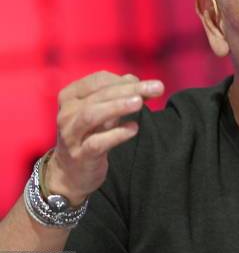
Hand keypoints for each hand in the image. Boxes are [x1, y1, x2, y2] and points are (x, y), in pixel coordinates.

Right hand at [45, 71, 164, 205]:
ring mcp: (71, 135)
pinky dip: (116, 134)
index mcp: (71, 96)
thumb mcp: (104, 111)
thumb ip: (120, 95)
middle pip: (99, 95)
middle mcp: (67, 113)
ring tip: (140, 103)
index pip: (98, 80)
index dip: (123, 80)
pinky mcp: (80, 155)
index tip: (146, 84)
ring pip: (92, 115)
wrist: (71, 172)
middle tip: (157, 88)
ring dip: (118, 106)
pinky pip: (96, 143)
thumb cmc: (91, 133)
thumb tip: (136, 80)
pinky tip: (133, 129)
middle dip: (130, 89)